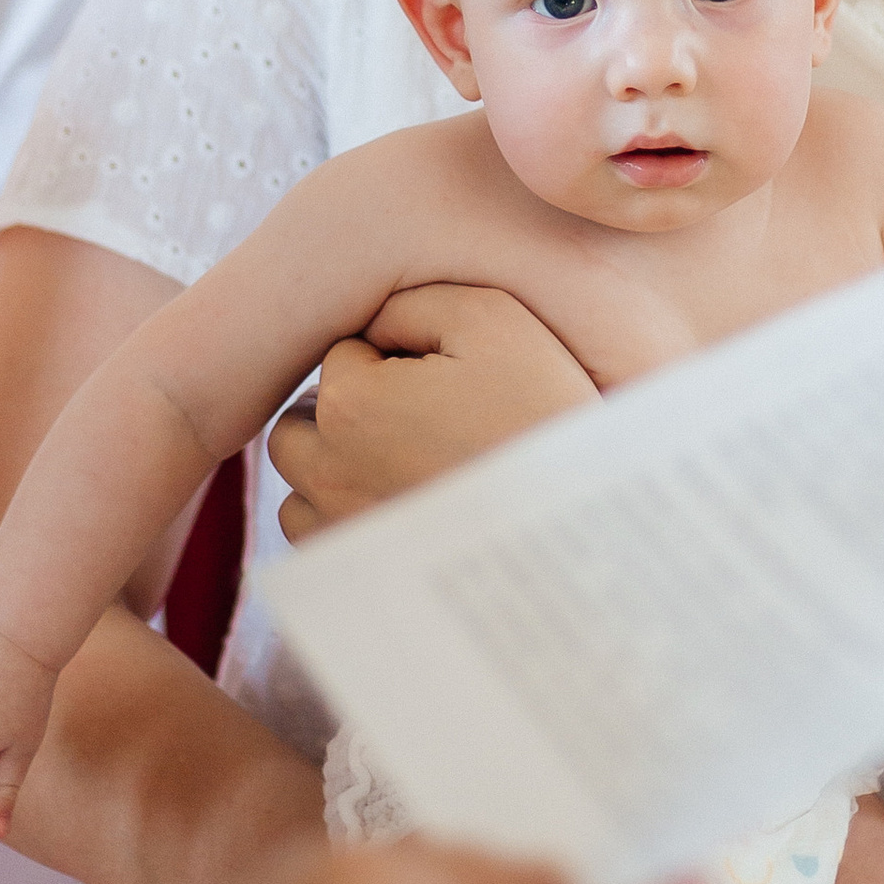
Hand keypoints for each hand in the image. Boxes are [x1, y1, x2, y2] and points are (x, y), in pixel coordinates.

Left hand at [267, 283, 597, 542]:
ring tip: (409, 466)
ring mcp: (339, 536)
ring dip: (336, 468)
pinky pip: (318, 544)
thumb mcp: (494, 320)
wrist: (584, 526)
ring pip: (300, 485)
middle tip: (419, 417)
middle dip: (347, 409)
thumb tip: (374, 323)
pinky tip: (403, 512)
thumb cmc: (546, 415)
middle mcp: (326, 475)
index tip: (450, 379)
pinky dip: (344, 524)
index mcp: (349, 405)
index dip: (396, 356)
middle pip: (301, 421)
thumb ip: (413, 300)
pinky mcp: (357, 583)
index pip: (343, 354)